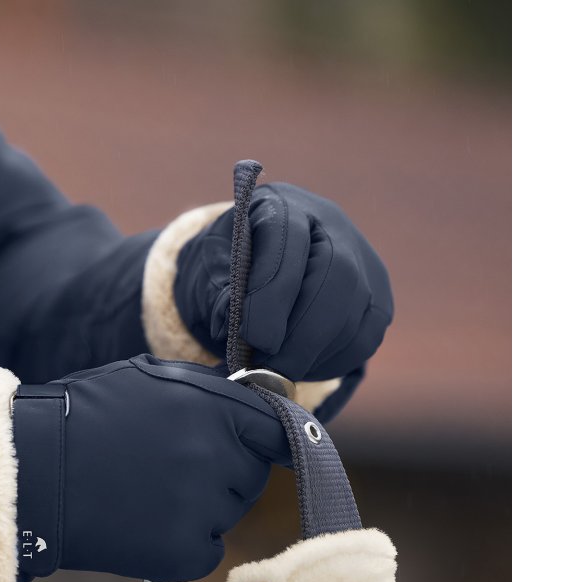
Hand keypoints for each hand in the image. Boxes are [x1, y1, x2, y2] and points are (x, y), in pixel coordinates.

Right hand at [13, 355, 289, 581]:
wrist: (33, 473)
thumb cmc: (86, 415)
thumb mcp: (152, 378)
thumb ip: (209, 391)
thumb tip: (255, 401)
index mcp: (213, 409)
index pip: (278, 430)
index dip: (269, 437)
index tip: (264, 444)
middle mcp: (216, 458)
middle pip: (252, 475)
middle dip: (226, 469)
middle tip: (173, 464)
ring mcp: (201, 509)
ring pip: (229, 512)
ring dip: (204, 506)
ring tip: (149, 491)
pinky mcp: (182, 554)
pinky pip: (209, 549)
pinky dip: (186, 542)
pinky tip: (146, 523)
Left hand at [173, 182, 392, 381]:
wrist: (254, 274)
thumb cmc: (225, 272)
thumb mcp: (207, 273)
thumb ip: (217, 293)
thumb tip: (232, 321)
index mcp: (281, 205)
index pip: (288, 238)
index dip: (274, 292)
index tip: (255, 339)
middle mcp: (331, 224)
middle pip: (337, 273)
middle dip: (302, 333)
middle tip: (269, 371)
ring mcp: (362, 258)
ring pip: (357, 308)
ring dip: (316, 352)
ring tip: (277, 373)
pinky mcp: (377, 296)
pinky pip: (366, 335)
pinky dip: (334, 361)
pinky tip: (302, 368)